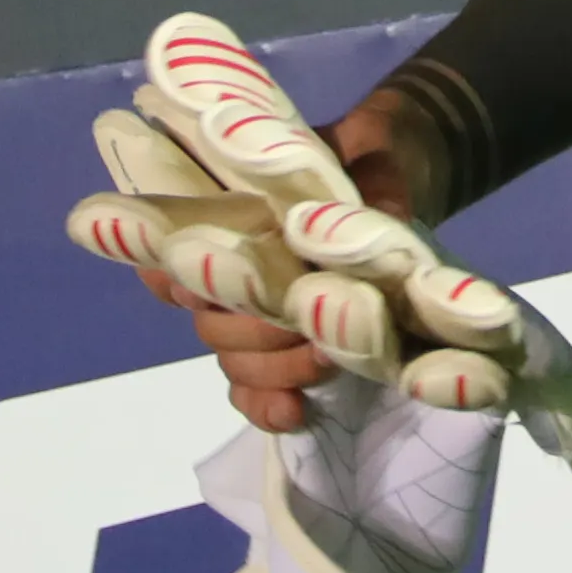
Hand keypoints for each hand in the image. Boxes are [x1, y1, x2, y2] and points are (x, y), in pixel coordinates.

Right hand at [158, 85, 451, 433]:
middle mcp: (228, 268)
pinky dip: (266, 405)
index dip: (185, 280)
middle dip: (257, 331)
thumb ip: (365, 188)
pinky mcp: (282, 351)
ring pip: (232, 359)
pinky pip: (250, 391)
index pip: (170, 257)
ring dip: (274, 368)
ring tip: (323, 360)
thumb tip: (362, 226)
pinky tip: (295, 410)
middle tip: (308, 323)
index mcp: (226, 214)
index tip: (214, 286)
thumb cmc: (370, 163)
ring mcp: (251, 315)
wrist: (401, 182)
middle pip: (210, 322)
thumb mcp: (373, 161)